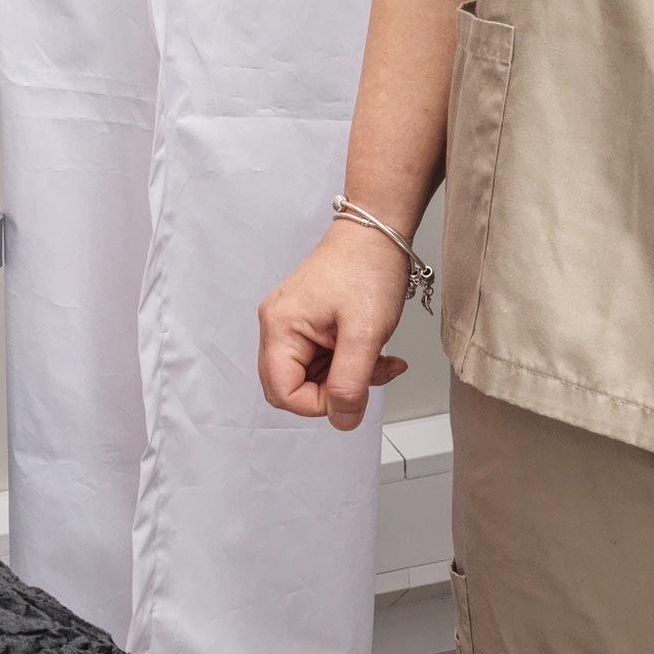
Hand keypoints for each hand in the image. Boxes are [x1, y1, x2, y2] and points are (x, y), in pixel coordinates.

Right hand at [257, 221, 411, 432]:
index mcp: (280, 327)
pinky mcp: (305, 320)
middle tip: (366, 374)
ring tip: (378, 359)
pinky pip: (318, 358)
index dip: (319, 404)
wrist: (376, 232)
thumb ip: (350, 383)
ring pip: (309, 375)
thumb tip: (342, 421)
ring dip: (346, 377)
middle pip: (291, 386)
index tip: (353, 391)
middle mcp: (275, 325)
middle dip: (333, 392)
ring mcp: (289, 321)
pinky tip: (372, 351)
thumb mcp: (365, 334)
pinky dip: (347, 362)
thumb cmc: (367, 270)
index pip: (283, 393)